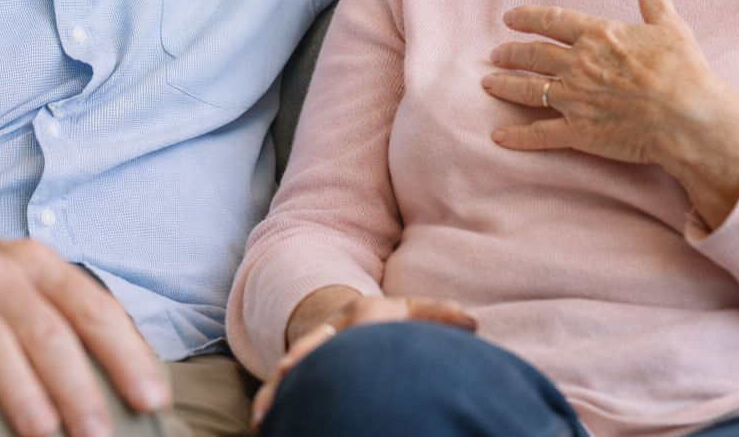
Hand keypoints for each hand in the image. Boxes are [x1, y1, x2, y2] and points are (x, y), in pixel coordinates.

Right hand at [0, 223, 167, 436]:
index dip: (126, 355)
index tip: (151, 400)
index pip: (94, 310)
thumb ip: (69, 318)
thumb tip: (134, 374)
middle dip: (79, 386)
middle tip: (100, 434)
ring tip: (42, 432)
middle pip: (48, 332)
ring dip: (19, 389)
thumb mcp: (23, 285)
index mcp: (39, 266)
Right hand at [249, 286, 475, 430]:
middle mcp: (330, 331)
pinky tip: (265, 426)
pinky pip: (280, 390)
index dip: (341, 335)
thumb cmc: (388, 323)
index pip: (352, 323)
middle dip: (297, 362)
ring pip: (288, 372)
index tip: (334, 346)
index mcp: (360, 314)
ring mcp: (312, 352)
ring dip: (275, 393)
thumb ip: (440, 317)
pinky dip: (273, 406)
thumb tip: (474, 324)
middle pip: (310, 346)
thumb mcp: (412, 313)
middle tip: (283, 377)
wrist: (349, 320)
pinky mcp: (300, 374)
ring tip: (264, 419)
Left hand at [482, 0, 738, 228]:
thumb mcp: (669, 24)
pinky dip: (517, 137)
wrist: (689, 118)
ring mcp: (575, 98)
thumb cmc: (684, 71)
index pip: (551, 20)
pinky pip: (539, 133)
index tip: (509, 18)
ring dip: (505, 85)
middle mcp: (578, 64)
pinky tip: (498, 137)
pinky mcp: (579, 131)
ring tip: (488, 83)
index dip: (527, 17)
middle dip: (511, 53)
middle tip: (496, 53)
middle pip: (534, 54)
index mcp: (598, 35)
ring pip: (528, 89)